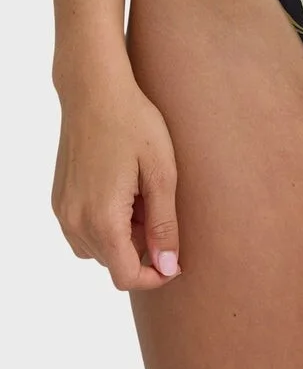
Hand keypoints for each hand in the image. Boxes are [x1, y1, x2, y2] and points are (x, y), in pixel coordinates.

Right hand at [51, 54, 180, 290]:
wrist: (95, 91)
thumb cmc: (134, 124)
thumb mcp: (162, 174)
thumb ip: (164, 225)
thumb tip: (168, 267)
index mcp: (102, 219)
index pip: (127, 277)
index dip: (155, 276)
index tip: (177, 259)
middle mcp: (75, 222)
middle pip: (113, 263)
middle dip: (142, 249)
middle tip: (160, 207)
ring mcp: (63, 211)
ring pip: (98, 249)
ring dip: (124, 237)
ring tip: (143, 196)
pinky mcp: (59, 199)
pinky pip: (83, 230)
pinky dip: (106, 223)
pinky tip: (124, 191)